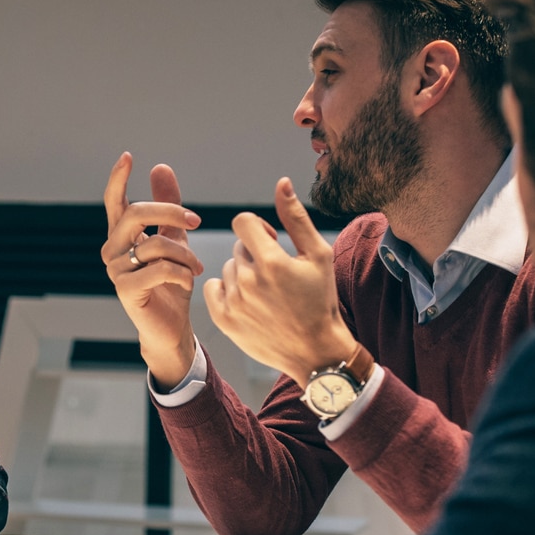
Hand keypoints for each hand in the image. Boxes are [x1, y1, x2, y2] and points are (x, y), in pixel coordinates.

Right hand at [101, 153, 204, 388]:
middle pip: (136, 214)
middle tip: (196, 220)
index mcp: (121, 235)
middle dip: (169, 212)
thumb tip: (160, 168)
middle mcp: (111, 249)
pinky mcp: (126, 290)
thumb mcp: (174, 239)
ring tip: (196, 267)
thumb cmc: (171, 283)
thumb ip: (168, 207)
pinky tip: (186, 282)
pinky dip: (181, 274)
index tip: (128, 156)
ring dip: (184, 254)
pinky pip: (159, 269)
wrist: (170, 328)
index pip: (115, 201)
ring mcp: (115, 270)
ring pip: (155, 244)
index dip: (118, 178)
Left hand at [202, 178, 358, 381]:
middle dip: (255, 255)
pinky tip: (248, 302)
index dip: (258, 229)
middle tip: (277, 277)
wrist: (315, 351)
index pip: (242, 223)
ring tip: (267, 295)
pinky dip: (227, 291)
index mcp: (272, 262)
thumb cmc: (321, 300)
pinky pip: (213, 288)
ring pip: (228, 269)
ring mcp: (234, 302)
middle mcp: (248, 281)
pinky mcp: (224, 320)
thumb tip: (282, 183)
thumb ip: (295, 218)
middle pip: (238, 247)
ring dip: (243, 275)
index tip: (272, 243)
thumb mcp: (318, 256)